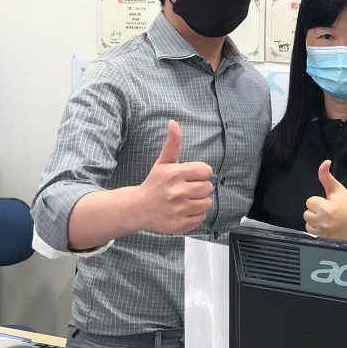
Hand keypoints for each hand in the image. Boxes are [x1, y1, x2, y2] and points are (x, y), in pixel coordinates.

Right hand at [136, 120, 213, 234]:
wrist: (138, 208)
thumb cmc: (154, 183)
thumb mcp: (163, 162)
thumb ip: (172, 143)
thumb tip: (173, 122)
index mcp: (175, 173)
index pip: (206, 171)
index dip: (200, 173)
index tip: (190, 176)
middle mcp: (177, 192)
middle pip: (208, 188)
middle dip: (200, 187)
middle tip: (187, 189)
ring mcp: (179, 209)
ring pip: (207, 203)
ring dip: (199, 202)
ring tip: (186, 200)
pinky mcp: (180, 225)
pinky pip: (202, 218)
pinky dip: (196, 215)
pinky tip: (184, 211)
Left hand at [303, 160, 346, 243]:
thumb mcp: (339, 190)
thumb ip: (327, 177)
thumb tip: (324, 162)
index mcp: (326, 208)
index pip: (310, 201)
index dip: (319, 201)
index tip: (329, 203)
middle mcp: (323, 221)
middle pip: (307, 213)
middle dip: (316, 211)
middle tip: (329, 212)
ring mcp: (323, 233)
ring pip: (307, 224)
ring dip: (315, 222)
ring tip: (328, 220)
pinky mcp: (324, 241)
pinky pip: (312, 234)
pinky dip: (317, 231)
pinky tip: (328, 228)